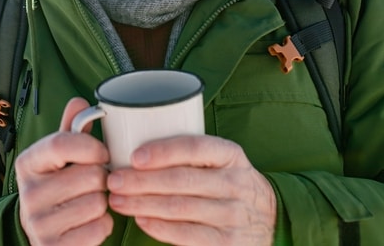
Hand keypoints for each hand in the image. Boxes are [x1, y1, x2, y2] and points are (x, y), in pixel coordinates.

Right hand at [15, 97, 113, 245]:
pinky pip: (100, 228)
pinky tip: (89, 222)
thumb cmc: (56, 186)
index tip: (102, 152)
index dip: (92, 146)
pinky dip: (103, 225)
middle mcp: (29, 193)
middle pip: (90, 175)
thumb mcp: (57, 158)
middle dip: (101, 178)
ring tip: (90, 201)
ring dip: (103, 202)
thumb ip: (71, 130)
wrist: (38, 232)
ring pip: (98, 202)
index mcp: (28, 163)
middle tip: (93, 183)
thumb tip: (81, 102)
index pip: (63, 143)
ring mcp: (40, 223)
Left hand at [105, 134, 275, 245]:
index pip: (195, 147)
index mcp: (230, 155)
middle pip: (181, 180)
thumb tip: (133, 149)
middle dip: (141, 181)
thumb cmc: (229, 183)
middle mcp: (235, 183)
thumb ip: (190, 153)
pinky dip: (160, 228)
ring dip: (143, 204)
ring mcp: (233, 215)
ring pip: (180, 208)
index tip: (134, 156)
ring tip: (118, 201)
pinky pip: (187, 235)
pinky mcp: (227, 243)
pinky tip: (141, 220)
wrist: (270, 218)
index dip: (163, 151)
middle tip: (114, 180)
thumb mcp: (221, 160)